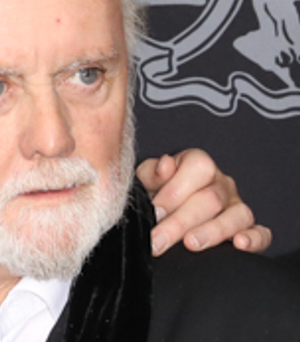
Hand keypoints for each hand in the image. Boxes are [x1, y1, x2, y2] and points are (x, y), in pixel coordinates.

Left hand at [136, 148, 271, 255]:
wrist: (163, 213)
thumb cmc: (155, 192)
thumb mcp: (147, 179)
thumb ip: (153, 172)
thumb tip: (166, 165)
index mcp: (199, 165)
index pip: (198, 168)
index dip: (176, 190)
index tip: (155, 212)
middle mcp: (222, 184)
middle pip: (211, 199)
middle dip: (181, 222)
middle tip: (158, 240)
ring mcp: (237, 206)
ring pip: (236, 216)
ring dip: (213, 231)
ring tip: (191, 244)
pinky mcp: (248, 229)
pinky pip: (261, 233)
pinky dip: (254, 239)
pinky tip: (239, 244)